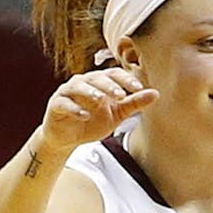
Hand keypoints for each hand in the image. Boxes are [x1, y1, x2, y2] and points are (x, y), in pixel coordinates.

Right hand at [39, 68, 157, 152]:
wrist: (70, 137)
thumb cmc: (94, 121)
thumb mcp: (118, 113)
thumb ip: (134, 103)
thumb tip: (156, 93)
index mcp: (100, 83)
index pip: (113, 74)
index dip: (125, 79)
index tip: (139, 87)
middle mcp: (83, 83)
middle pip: (96, 78)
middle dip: (109, 85)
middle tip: (121, 94)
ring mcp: (68, 93)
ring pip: (77, 86)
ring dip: (90, 92)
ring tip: (101, 100)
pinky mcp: (56, 105)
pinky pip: (64, 104)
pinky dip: (74, 109)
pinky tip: (85, 116)